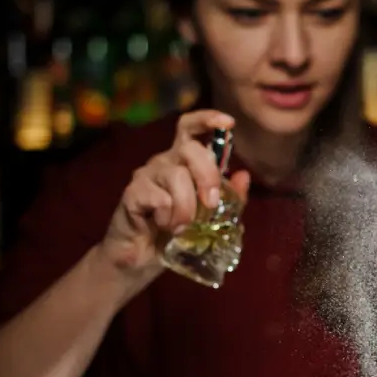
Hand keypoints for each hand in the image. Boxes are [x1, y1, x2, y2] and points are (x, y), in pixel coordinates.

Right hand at [97, 110, 250, 274]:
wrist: (142, 258)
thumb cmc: (176, 231)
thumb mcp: (211, 217)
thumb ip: (230, 198)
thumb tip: (244, 176)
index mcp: (183, 161)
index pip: (189, 127)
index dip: (207, 119)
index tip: (228, 123)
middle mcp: (164, 162)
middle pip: (189, 149)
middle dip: (207, 176)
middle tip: (212, 204)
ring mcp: (146, 175)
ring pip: (176, 176)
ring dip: (187, 206)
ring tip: (183, 227)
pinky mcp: (132, 193)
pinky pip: (158, 198)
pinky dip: (168, 217)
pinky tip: (163, 226)